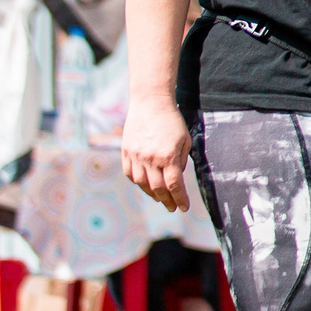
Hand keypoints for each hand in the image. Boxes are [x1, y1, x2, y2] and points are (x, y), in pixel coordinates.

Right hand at [121, 98, 192, 213]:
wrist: (150, 103)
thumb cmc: (172, 121)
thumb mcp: (185, 140)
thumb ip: (181, 161)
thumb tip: (177, 178)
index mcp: (168, 156)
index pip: (174, 185)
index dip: (179, 198)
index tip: (184, 207)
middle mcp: (150, 158)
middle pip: (158, 188)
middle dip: (167, 200)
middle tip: (172, 207)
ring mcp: (135, 155)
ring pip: (141, 183)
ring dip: (151, 194)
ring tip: (160, 198)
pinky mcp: (126, 151)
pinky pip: (129, 173)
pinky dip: (137, 182)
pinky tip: (144, 185)